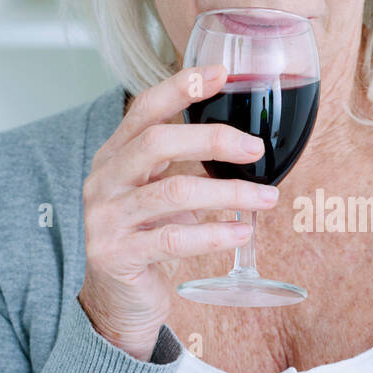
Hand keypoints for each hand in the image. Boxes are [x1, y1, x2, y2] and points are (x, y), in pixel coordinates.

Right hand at [77, 65, 280, 359]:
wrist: (117, 300)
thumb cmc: (146, 238)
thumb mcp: (158, 193)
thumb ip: (183, 165)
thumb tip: (245, 142)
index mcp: (115, 156)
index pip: (144, 109)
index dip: (180, 86)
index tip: (221, 72)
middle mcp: (104, 181)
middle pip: (157, 143)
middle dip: (212, 139)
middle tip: (256, 148)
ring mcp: (107, 218)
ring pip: (173, 192)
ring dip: (228, 193)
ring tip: (267, 198)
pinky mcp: (118, 255)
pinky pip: (174, 239)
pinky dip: (214, 234)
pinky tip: (242, 232)